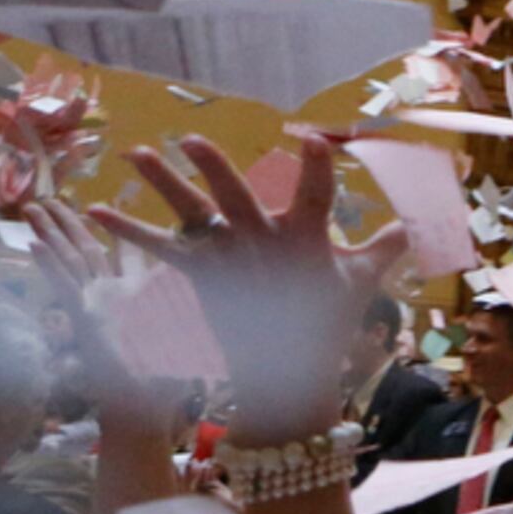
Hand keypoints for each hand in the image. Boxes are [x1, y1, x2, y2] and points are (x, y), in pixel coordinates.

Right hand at [7, 194, 183, 435]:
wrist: (150, 405)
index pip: (126, 253)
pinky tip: (35, 245)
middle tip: (52, 198)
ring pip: (70, 260)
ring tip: (33, 207)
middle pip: (88, 249)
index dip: (119, 230)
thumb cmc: (173, 372)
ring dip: (51, 233)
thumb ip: (198, 297)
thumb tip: (230, 271)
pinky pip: (66, 287)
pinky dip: (51, 266)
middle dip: (70, 223)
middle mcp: (111, 296)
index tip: (111, 204)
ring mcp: (94, 305)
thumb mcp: (190, 323)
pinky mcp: (85, 319)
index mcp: (137, 295)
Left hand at [98, 134, 407, 447]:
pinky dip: (126, 230)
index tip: (313, 138)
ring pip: (191, 213)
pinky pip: (159, 249)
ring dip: (162, 183)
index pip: (317, 195)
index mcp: (306, 240)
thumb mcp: (361, 282)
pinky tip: (96, 211)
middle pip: (237, 197)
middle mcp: (262, 244)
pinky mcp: (200, 277)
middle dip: (214, 167)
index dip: (317, 168)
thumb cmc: (328, 323)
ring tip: (136, 153)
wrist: (286, 375)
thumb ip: (386, 248)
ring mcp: (227, 259)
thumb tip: (415, 225)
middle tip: (191, 139)